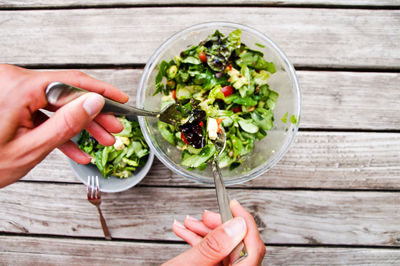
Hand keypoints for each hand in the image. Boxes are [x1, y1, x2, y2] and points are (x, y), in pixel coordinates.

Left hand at [0, 64, 128, 187]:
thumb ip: (67, 123)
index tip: (120, 100)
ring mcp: (12, 91)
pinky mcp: (12, 102)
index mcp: (18, 88)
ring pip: (57, 104)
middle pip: (66, 94)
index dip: (101, 93)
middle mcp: (14, 82)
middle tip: (113, 129)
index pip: (72, 83)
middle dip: (93, 115)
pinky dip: (59, 130)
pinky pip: (42, 112)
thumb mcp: (32, 147)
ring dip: (80, 124)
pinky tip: (77, 148)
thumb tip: (94, 102)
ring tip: (101, 140)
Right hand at [164, 199, 265, 265]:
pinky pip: (213, 257)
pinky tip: (186, 233)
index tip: (233, 205)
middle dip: (217, 226)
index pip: (253, 248)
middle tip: (204, 216)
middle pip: (237, 246)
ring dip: (205, 233)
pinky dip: (200, 243)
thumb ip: (213, 246)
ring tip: (188, 223)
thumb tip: (237, 224)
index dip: (245, 222)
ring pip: (223, 250)